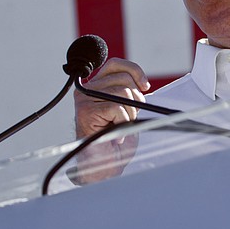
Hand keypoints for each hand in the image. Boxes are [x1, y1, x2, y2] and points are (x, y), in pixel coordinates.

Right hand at [72, 58, 149, 183]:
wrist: (105, 163)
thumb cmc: (116, 138)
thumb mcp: (127, 109)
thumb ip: (128, 92)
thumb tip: (143, 83)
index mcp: (96, 85)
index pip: (115, 65)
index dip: (134, 71)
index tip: (145, 86)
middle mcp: (87, 90)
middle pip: (124, 79)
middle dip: (136, 99)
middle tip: (130, 118)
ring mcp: (84, 100)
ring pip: (123, 92)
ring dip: (130, 113)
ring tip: (121, 127)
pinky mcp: (86, 112)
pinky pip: (118, 108)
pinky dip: (123, 122)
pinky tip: (116, 134)